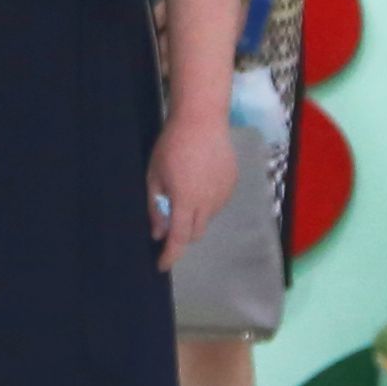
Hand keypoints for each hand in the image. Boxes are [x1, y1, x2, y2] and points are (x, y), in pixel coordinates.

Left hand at [148, 112, 237, 269]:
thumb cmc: (172, 145)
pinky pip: (217, 203)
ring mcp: (224, 194)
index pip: (179, 239)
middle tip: (167, 220)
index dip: (170, 256)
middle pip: (196, 233)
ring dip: (194, 217)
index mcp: (186, 201)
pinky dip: (205, 203)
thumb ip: (155, 207)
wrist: (202, 120)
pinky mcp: (232, 183)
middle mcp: (209, 202)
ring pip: (207, 218)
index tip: (161, 265)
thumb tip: (158, 233)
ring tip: (183, 191)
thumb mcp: (154, 176)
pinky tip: (197, 182)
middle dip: (181, 235)